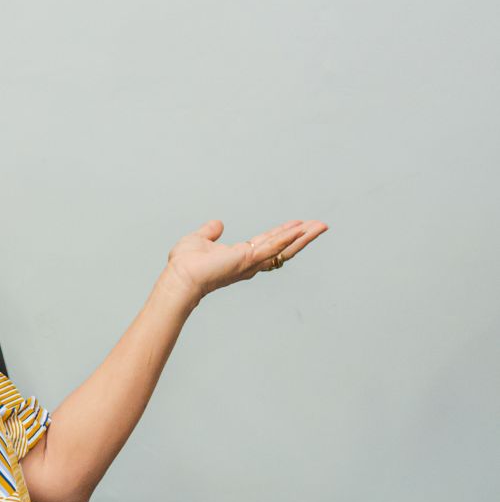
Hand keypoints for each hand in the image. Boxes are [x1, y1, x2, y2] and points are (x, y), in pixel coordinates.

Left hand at [164, 219, 327, 301]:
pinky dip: (287, 237)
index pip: (268, 244)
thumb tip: (218, 224)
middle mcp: (250, 262)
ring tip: (321, 225)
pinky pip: (273, 247)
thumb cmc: (185, 265)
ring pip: (284, 247)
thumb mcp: (199, 240)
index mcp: (241, 256)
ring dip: (303, 236)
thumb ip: (210, 232)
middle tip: (320, 225)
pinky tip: (301, 229)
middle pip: (283, 247)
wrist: (180, 277)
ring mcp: (251, 262)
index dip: (283, 234)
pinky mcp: (248, 259)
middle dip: (302, 236)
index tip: (298, 225)